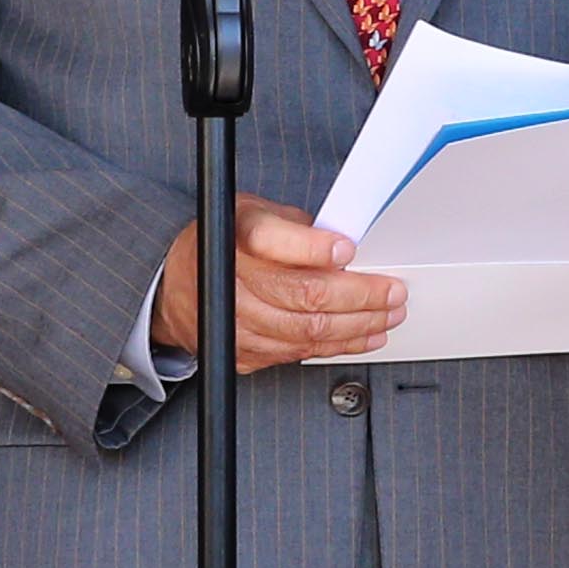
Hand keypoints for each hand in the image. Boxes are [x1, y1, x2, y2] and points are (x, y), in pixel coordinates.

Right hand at [154, 194, 407, 372]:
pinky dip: (338, 345)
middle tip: (393, 291)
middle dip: (360, 296)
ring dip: (358, 326)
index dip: (314, 248)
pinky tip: (363, 336)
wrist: (175, 285)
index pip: (271, 241)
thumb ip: (297, 228)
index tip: (348, 250)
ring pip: (307, 331)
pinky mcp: (242, 352)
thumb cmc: (228, 243)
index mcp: (234, 234)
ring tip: (388, 315)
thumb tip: (350, 243)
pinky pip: (299, 353)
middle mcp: (229, 279)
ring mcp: (234, 322)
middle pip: (303, 295)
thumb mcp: (256, 214)